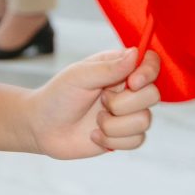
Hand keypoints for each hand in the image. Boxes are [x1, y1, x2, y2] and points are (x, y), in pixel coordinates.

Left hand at [25, 48, 160, 158]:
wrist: (41, 128)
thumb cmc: (57, 96)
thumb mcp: (78, 76)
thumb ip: (108, 67)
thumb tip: (136, 54)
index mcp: (118, 67)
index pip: (150, 63)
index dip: (148, 73)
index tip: (132, 82)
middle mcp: (128, 89)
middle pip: (153, 95)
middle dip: (123, 103)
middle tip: (101, 101)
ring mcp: (128, 113)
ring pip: (145, 121)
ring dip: (114, 124)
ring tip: (95, 120)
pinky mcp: (125, 135)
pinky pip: (137, 140)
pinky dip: (111, 139)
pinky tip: (94, 134)